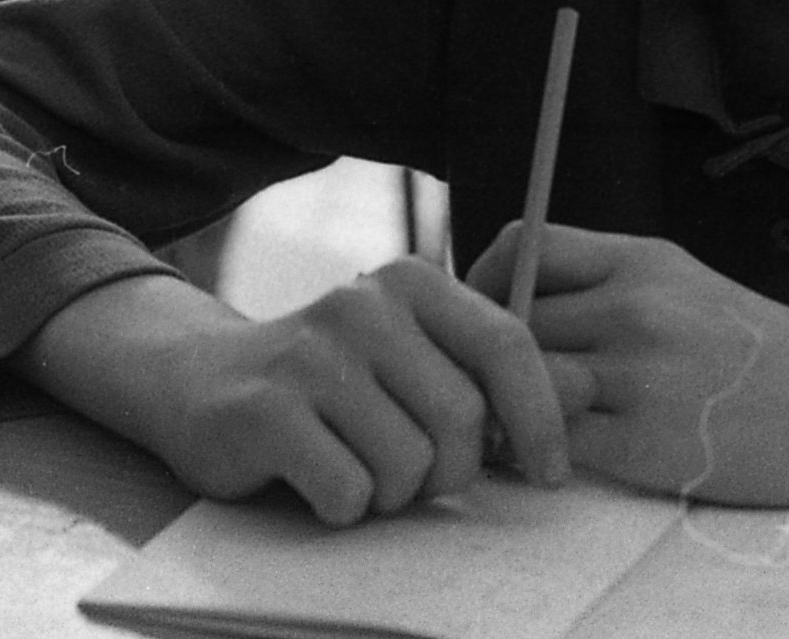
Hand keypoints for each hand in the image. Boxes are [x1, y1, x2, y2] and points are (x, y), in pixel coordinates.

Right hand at [20, 265, 572, 526]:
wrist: (204, 382)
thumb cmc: (332, 384)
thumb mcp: (412, 358)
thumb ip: (487, 373)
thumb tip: (584, 396)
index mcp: (411, 282)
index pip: (507, 346)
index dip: (541, 419)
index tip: (548, 473)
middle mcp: (363, 303)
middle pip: (463, 419)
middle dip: (452, 471)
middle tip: (415, 475)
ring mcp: (311, 354)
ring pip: (409, 464)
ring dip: (392, 493)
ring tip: (358, 468)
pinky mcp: (267, 409)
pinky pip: (350, 491)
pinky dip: (343, 506)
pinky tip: (316, 478)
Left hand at [464, 223, 788, 506]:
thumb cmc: (763, 347)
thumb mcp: (684, 281)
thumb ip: (605, 282)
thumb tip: (511, 300)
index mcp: (642, 258)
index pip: (523, 246)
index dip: (485, 280)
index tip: (484, 313)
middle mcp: (636, 307)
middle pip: (513, 319)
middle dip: (496, 353)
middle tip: (497, 381)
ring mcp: (641, 375)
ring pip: (528, 381)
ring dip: (515, 405)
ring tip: (527, 421)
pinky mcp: (648, 444)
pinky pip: (559, 442)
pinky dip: (546, 451)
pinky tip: (563, 454)